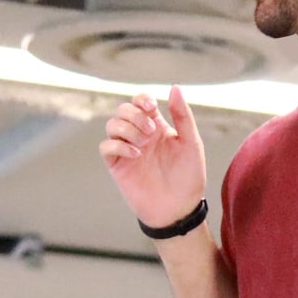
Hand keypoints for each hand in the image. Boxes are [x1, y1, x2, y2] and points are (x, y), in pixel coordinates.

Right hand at [98, 86, 206, 231]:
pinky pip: (106, 146)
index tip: (150, 106)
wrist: (178, 209)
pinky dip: (118, 145)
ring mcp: (127, 150)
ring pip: (112, 125)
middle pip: (123, 110)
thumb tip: (175, 87)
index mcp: (157, 127)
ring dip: (126, 129)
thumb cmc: (188, 177)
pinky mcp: (118, 166)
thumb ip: (183, 115)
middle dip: (134, 115)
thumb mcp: (191, 143)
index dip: (141, 99)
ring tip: (143, 144)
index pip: (140, 102)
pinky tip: (136, 155)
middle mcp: (140, 136)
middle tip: (150, 131)